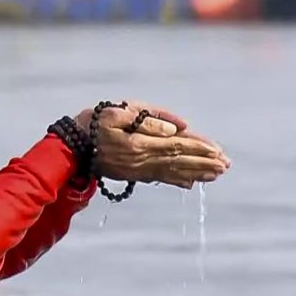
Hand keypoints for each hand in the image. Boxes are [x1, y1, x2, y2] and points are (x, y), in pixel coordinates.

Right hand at [76, 102, 229, 189]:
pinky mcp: (133, 174)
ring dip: (196, 173)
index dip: (199, 148)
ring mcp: (137, 170)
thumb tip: (177, 129)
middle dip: (204, 163)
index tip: (218, 151)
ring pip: (173, 172)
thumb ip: (147, 119)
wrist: (69, 147)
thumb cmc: (93, 124)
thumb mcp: (116, 112)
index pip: (177, 145)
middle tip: (226, 165)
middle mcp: (142, 161)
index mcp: (139, 144)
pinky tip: (191, 183)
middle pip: (179, 161)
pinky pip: (160, 178)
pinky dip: (178, 180)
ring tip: (216, 174)